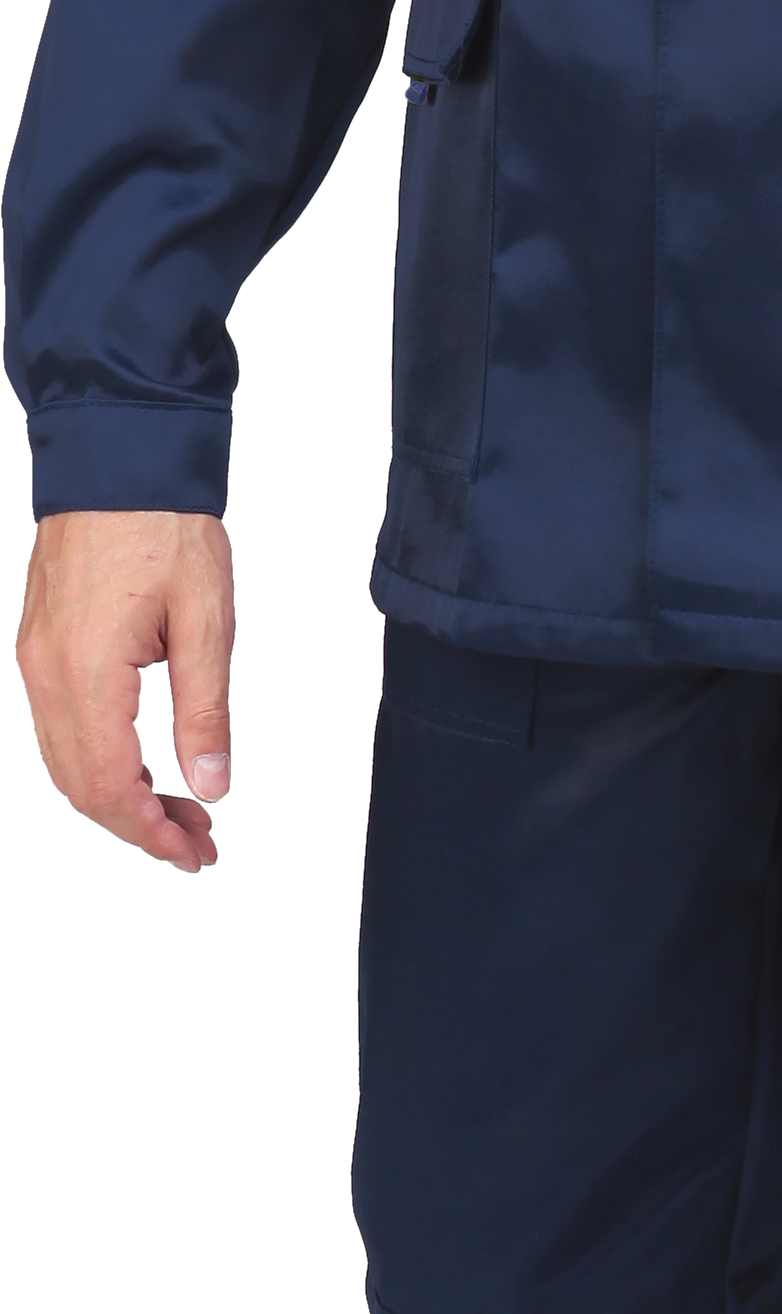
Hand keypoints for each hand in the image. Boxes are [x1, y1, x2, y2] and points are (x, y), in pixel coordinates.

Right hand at [14, 510, 236, 874]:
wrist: (119, 458)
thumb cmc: (167, 527)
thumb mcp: (207, 621)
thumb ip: (205, 710)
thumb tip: (212, 785)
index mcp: (89, 672)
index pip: (111, 786)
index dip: (151, 834)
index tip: (194, 855)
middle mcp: (48, 674)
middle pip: (80, 787)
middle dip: (138, 828)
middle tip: (198, 842)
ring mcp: (36, 661)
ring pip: (64, 764)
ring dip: (119, 800)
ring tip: (181, 811)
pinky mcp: (39, 648)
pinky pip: (58, 730)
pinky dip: (98, 764)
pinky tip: (145, 767)